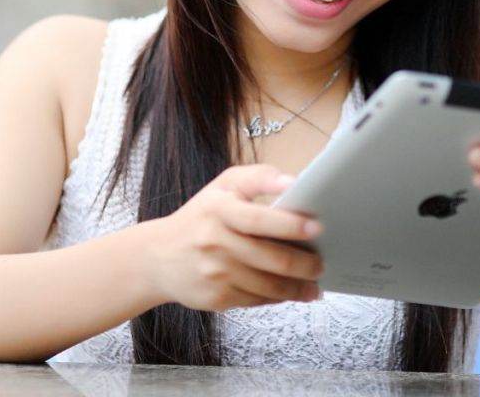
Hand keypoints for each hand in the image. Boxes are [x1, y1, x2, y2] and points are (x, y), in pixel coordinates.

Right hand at [146, 164, 324, 310]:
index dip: (290, 225)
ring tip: (314, 283)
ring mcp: (215, 274)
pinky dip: (278, 297)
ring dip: (297, 287)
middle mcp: (214, 243)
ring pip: (267, 286)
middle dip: (304, 264)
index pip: (258, 219)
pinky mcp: (216, 298)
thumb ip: (258, 178)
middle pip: (270, 258)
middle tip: (322, 263)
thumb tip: (293, 181)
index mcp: (218, 209)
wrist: (158, 257)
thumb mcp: (224, 186)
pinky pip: (256, 300)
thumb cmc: (201, 216)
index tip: (317, 228)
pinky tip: (291, 292)